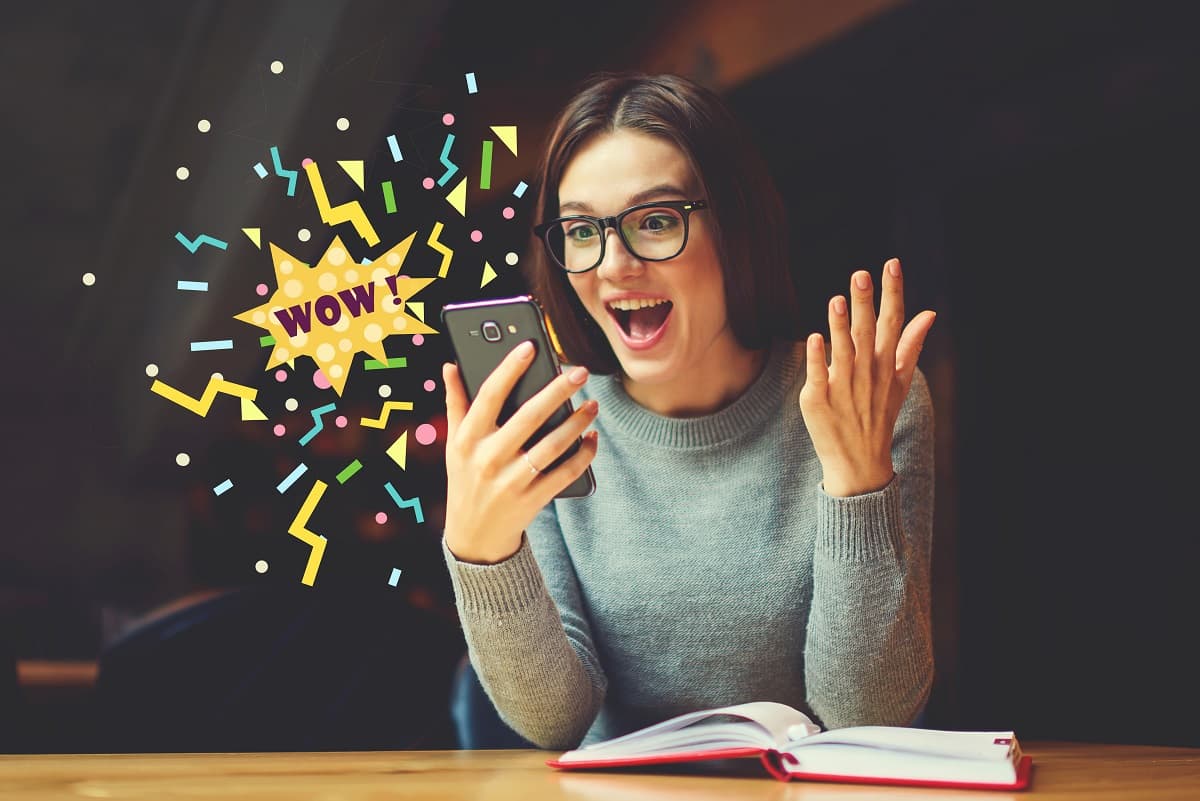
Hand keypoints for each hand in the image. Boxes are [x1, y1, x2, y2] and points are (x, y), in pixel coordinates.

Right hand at [442, 341, 598, 563]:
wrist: (474, 537)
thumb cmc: (465, 480)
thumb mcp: (454, 445)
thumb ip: (455, 404)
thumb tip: (450, 365)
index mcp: (466, 440)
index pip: (489, 395)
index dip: (509, 368)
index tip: (530, 346)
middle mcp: (487, 459)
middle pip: (528, 417)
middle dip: (557, 391)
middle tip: (579, 372)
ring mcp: (510, 481)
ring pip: (552, 445)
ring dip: (576, 422)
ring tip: (592, 405)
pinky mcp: (532, 500)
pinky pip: (565, 473)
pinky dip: (583, 455)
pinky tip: (592, 438)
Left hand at [798, 258, 935, 496]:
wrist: (859, 463)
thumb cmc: (878, 416)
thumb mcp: (900, 381)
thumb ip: (911, 346)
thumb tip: (929, 314)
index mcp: (886, 365)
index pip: (892, 322)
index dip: (893, 293)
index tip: (891, 264)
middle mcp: (867, 374)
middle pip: (866, 332)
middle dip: (865, 303)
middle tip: (861, 273)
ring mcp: (843, 388)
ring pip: (842, 352)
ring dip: (840, 326)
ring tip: (838, 300)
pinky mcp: (819, 401)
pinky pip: (818, 376)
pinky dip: (817, 359)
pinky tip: (815, 337)